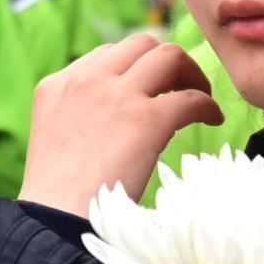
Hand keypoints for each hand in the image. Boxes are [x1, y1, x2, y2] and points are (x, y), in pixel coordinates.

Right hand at [18, 34, 222, 217]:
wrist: (55, 219)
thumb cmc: (56, 195)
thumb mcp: (53, 136)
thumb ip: (77, 113)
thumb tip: (116, 116)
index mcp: (57, 84)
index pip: (107, 55)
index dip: (134, 69)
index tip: (150, 89)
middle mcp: (86, 81)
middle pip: (140, 44)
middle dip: (165, 61)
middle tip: (179, 86)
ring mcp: (116, 96)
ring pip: (168, 56)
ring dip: (190, 73)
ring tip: (199, 95)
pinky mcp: (145, 119)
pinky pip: (190, 98)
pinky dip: (206, 106)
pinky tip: (210, 119)